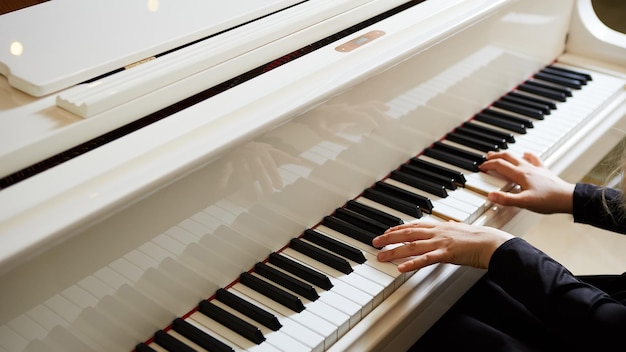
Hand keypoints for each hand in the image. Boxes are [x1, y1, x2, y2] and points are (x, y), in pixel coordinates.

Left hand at [373, 221, 512, 271]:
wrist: (493, 243)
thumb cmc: (481, 237)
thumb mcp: (463, 228)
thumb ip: (453, 226)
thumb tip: (450, 223)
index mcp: (440, 226)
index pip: (414, 225)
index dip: (398, 228)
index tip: (387, 231)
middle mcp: (437, 232)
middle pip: (407, 234)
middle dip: (389, 238)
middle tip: (375, 242)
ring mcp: (440, 243)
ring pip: (412, 246)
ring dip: (394, 251)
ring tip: (381, 256)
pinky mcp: (446, 254)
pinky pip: (425, 260)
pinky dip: (412, 264)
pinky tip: (400, 268)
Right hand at [479, 151, 574, 213]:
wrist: (568, 198)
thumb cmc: (548, 200)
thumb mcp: (524, 203)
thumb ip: (506, 199)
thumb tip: (490, 195)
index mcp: (521, 175)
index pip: (500, 165)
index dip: (488, 165)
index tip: (481, 167)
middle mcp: (527, 168)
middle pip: (507, 157)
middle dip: (496, 156)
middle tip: (487, 157)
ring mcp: (536, 169)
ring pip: (518, 156)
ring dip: (507, 154)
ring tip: (501, 154)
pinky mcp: (544, 171)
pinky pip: (534, 159)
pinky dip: (527, 155)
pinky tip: (526, 154)